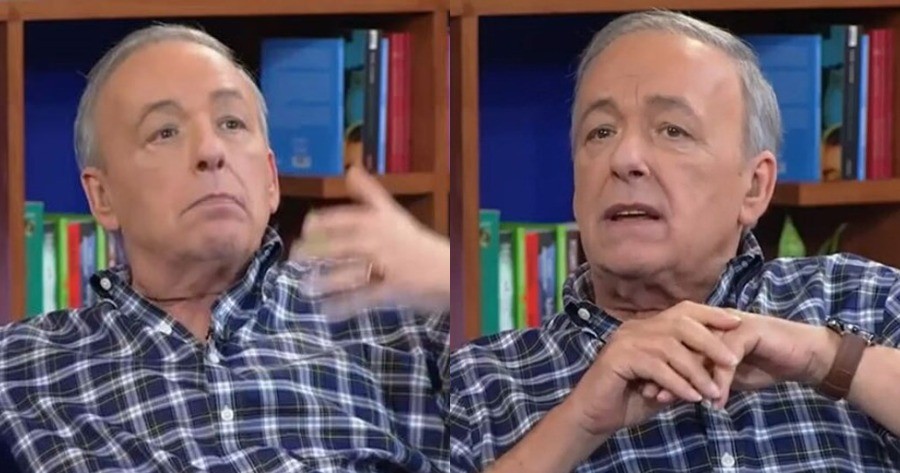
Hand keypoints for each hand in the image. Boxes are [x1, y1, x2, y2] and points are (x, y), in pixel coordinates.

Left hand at [291, 166, 449, 314]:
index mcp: (379, 221)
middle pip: (342, 246)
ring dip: (325, 281)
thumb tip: (350, 170)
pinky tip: (327, 310)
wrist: (446, 268)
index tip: (305, 227)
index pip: (346, 218)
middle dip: (316, 252)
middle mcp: (380, 241)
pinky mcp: (390, 289)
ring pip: (349, 273)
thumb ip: (369, 193)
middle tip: (295, 257)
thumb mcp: (393, 213)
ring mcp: (385, 267)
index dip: (323, 223)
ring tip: (305, 286)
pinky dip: (343, 306)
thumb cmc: (413, 241)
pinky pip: (362, 298)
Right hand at [565, 301, 741, 436]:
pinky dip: (677, 383)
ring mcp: (625, 340)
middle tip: (732, 360)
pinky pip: (656, 367)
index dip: (711, 315)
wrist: (593, 415)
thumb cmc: (629, 399)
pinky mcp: (618, 358)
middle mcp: (636, 328)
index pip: (683, 310)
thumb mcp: (666, 382)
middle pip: (680, 323)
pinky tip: (691, 397)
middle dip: (710, 341)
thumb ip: (687, 371)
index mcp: (647, 327)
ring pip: (670, 347)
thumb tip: (721, 366)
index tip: (737, 323)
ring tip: (714, 391)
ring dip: (696, 370)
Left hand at [644, 311, 838, 408]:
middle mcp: (712, 322)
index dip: (658, 367)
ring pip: (698, 352)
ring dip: (686, 378)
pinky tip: (715, 400)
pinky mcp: (747, 331)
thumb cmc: (764, 364)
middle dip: (663, 372)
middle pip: (678, 346)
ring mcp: (728, 324)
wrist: (804, 356)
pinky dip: (719, 381)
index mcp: (704, 328)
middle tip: (650, 394)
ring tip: (673, 400)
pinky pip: (726, 359)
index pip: (672, 346)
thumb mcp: (726, 375)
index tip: (643, 389)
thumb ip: (701, 378)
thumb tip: (673, 393)